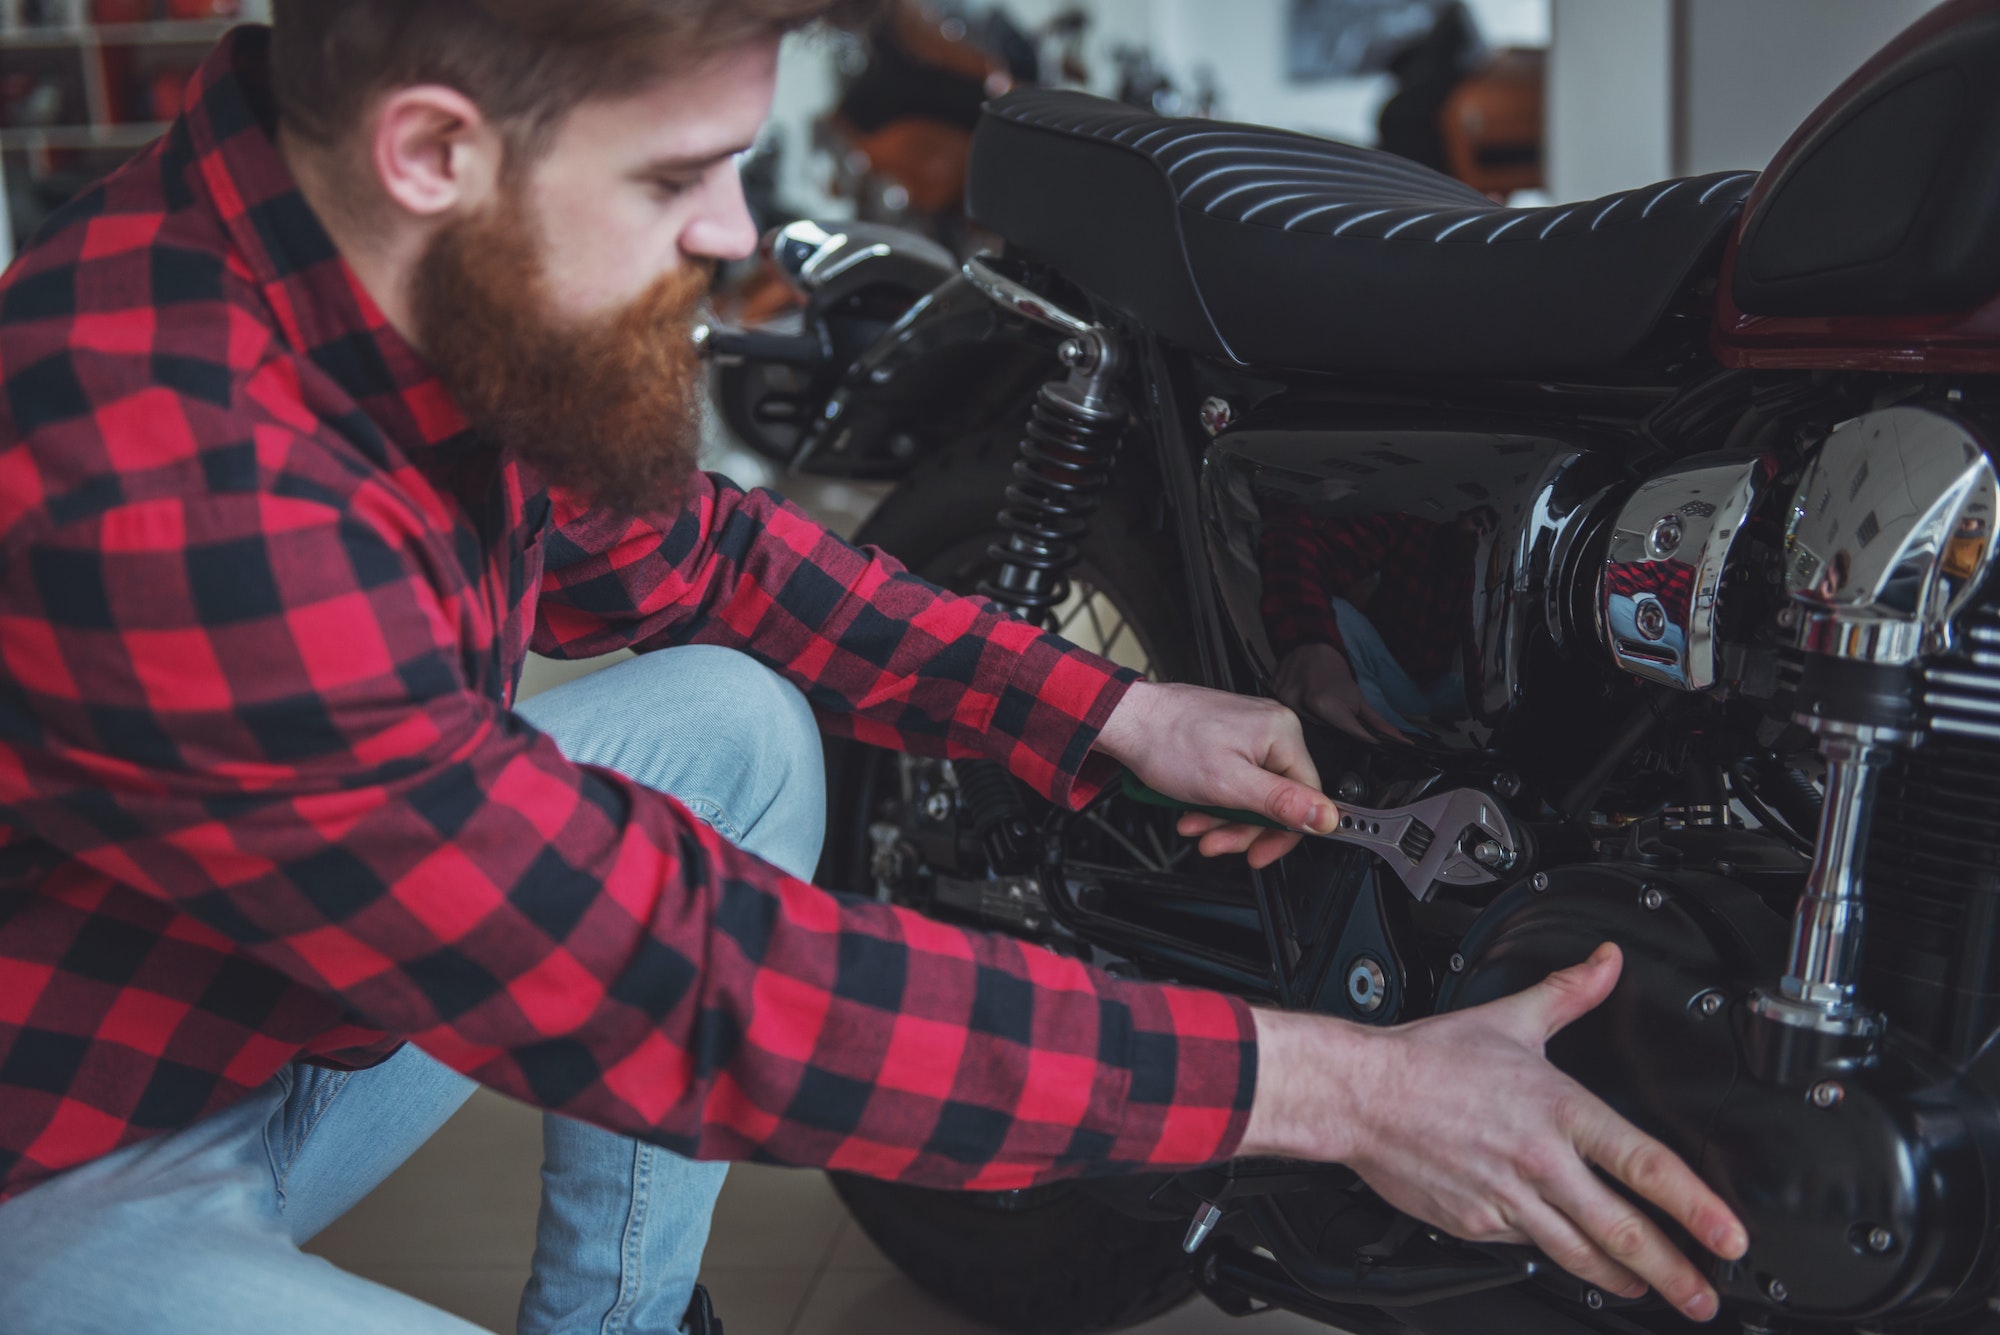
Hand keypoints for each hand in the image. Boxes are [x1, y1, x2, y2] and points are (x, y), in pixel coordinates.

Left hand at [1094, 681, 1335, 868]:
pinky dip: (1214, 802)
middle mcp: (1272, 729)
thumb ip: (1280, 803)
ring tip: (1196, 826)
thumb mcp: (1228, 784)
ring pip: (1251, 794)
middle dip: (1242, 828)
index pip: (1307, 796)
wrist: (1127, 720)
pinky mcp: (1229, 739)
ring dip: (1223, 819)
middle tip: (1216, 842)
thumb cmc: (1168, 741)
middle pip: (1276, 799)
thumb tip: (1325, 817)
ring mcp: (1249, 733)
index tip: (1261, 853)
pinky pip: (1234, 781)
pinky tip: (1193, 810)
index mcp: (1282, 734)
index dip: (1284, 832)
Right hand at [1240, 945, 1747, 1321]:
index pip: (1644, 1165)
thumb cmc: (1426, 1060)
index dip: (1696, 1205)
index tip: (1729, 1234)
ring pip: (1580, 1254)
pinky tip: (1577, 1264)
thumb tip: (1608, 962)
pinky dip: (1559, 1259)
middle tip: (1706, 1295)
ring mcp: (1508, 1199)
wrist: (1358, 1094)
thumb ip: (1568, 993)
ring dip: (1625, 1280)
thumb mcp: (1507, 1018)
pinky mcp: (1479, 1223)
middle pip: (1622, 1230)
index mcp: (1558, 1110)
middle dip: (1673, 1271)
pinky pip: (1529, 1248)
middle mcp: (1539, 1161)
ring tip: (1654, 1294)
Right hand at [1272, 643, 1410, 744]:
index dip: (1363, 742)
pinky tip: (1302, 711)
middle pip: (1321, 737)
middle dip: (1334, 737)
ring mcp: (1283, 702)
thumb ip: (1377, 723)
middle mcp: (1300, 704)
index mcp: (1324, 704)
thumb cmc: (1334, 673)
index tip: (1374, 748)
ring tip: (1318, 719)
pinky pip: (1286, 720)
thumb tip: (1399, 741)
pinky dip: (1297, 722)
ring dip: (1313, 731)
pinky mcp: (1272, 700)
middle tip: (1337, 728)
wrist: (1309, 648)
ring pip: (1302, 732)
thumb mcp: (1358, 698)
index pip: (1348, 734)